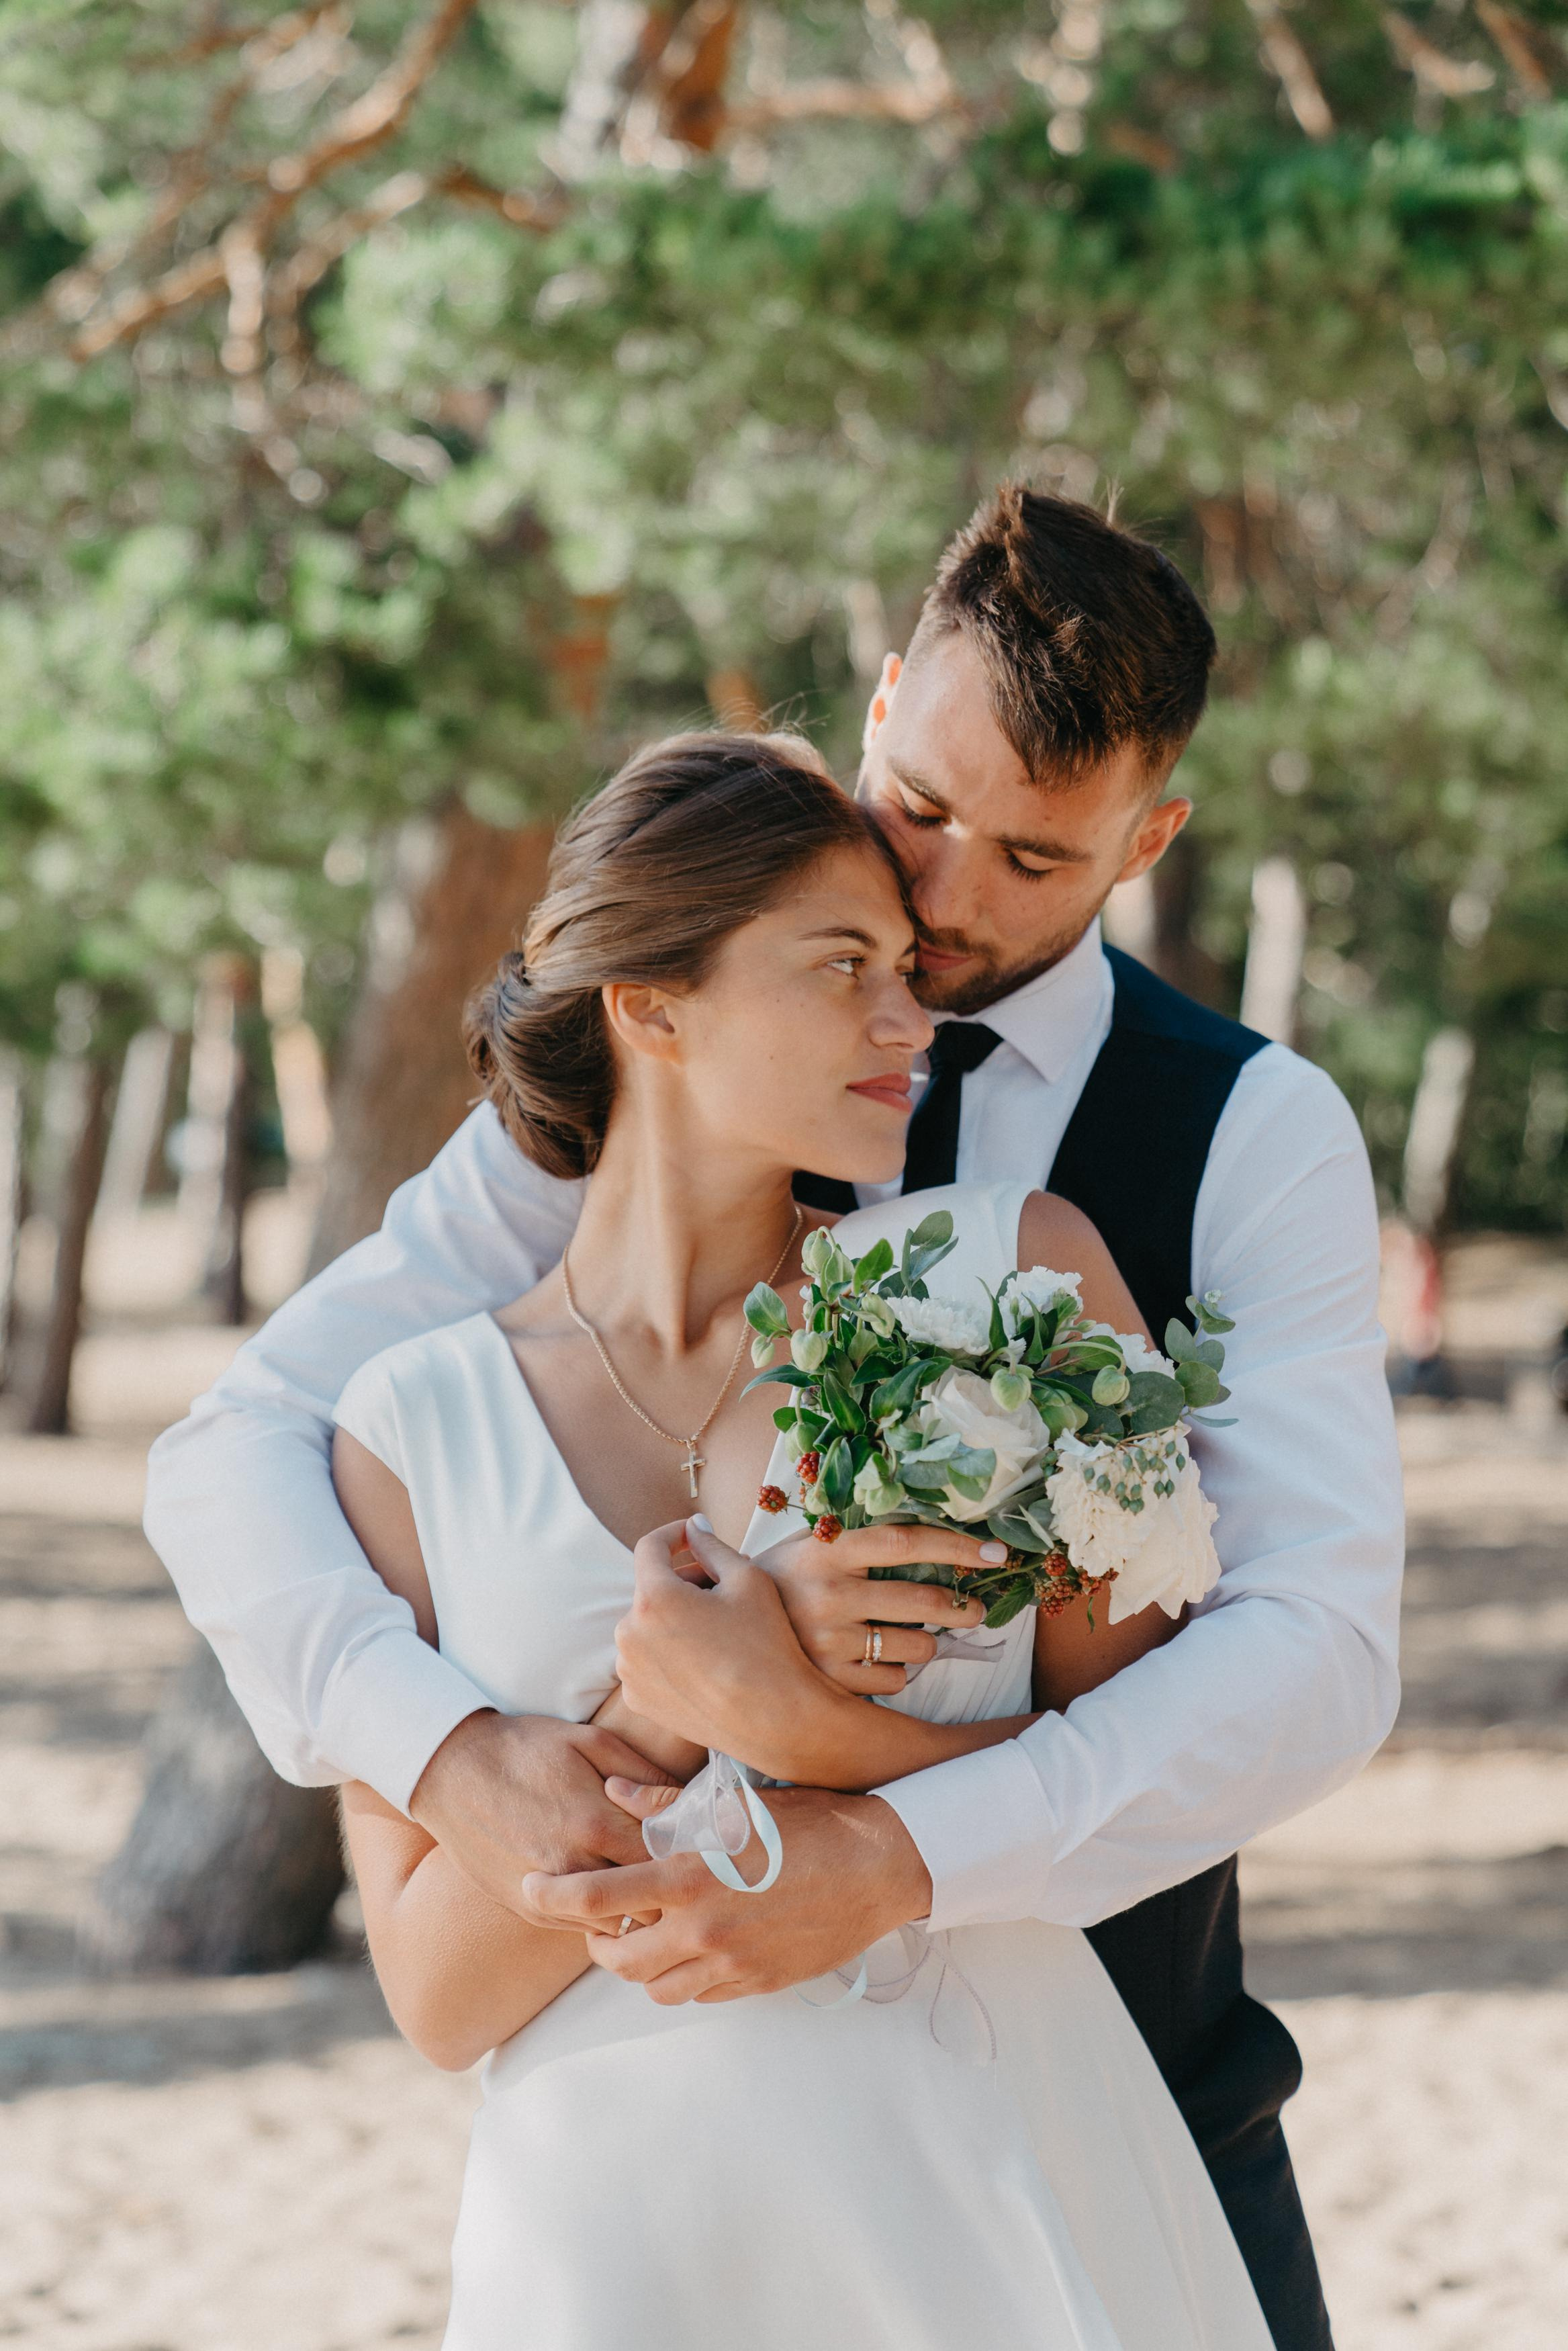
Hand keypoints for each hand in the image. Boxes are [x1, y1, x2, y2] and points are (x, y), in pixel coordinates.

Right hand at [408, 1708, 677, 1919]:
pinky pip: (581, 1929)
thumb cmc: (525, 1748)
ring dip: (637, 1909)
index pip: (667, 1860)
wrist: (449, 1770)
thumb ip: (641, 1774)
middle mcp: (573, 1867)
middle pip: (649, 1903)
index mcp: (596, 1823)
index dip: (689, 1856)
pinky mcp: (527, 1909)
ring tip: (647, 1883)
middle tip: (683, 1872)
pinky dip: (602, 1916)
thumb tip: (685, 1801)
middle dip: (671, 1891)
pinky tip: (608, 1889)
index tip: (700, 1848)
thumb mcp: (589, 1741)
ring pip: (617, 1926)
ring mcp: (547, 1894)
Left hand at [523, 1781, 933, 2004]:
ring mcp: (732, 1966)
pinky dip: (681, 1977)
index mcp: (691, 1880)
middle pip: (617, 1959)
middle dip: (596, 1941)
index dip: (553, 1897)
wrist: (880, 1866)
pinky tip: (690, 1948)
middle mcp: (703, 1932)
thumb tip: (614, 1793)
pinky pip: (699, 1995)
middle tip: (595, 1921)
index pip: (597, 1899)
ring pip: (654, 1988)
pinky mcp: (757, 1985)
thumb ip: (665, 1808)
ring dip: (637, 1965)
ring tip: (642, 1936)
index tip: (532, 1888)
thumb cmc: (809, 1823)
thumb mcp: (734, 1805)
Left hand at [614, 1519, 843, 1775]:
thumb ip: (712, 1546)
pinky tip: (707, 1661)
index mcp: (652, 1598)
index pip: (650, 1547)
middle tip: (725, 1589)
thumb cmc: (766, 1645)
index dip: (673, 1533)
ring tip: (718, 1629)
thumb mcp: (748, 1580)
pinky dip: (670, 1652)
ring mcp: (630, 1670)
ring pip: (649, 1626)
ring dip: (676, 1618)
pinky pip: (648, 1660)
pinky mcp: (637, 1698)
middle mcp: (629, 1634)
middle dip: (684, 1582)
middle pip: (652, 1589)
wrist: (774, 1718)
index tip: (694, 1534)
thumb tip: (694, 1526)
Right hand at [753, 1519, 1008, 1694]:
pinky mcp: (830, 1683)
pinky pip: (894, 1680)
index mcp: (827, 1550)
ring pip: (917, 1646)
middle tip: (972, 1609)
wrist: (720, 1631)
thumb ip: (861, 1540)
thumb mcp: (810, 1546)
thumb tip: (938, 1537)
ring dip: (927, 1642)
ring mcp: (829, 1642)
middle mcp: (828, 1595)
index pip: (905, 1542)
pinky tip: (876, 1658)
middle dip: (961, 1607)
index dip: (956, 1546)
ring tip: (910, 1635)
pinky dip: (897, 1670)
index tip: (996, 1552)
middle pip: (923, 1600)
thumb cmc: (782, 1580)